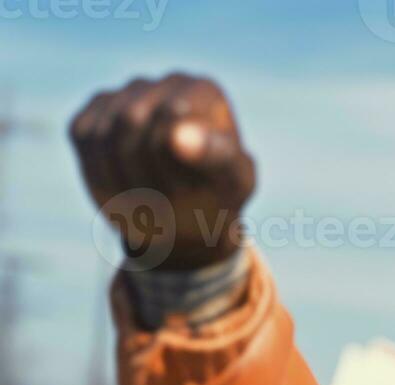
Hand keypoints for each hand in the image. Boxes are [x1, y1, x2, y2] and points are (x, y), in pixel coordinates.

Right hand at [69, 73, 255, 270]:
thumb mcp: (233, 182)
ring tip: (151, 197)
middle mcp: (164, 82)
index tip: (192, 187)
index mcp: (204, 91)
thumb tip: (175, 135)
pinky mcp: (95, 111)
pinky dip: (101, 172)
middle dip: (145, 170)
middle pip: (130, 119)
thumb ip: (216, 156)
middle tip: (169, 198)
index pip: (171, 113)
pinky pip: (83, 136)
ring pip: (103, 132)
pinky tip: (126, 186)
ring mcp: (127, 93)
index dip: (173, 161)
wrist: (190, 213)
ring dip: (123, 178)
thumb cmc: (217, 193)